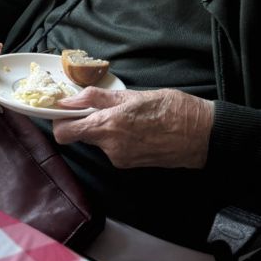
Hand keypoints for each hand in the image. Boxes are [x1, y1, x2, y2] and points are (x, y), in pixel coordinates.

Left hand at [52, 87, 213, 168]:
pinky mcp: (130, 165)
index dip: (59, 121)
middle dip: (85, 122)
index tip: (64, 110)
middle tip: (101, 106)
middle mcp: (110, 147)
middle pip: (80, 136)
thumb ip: (97, 98)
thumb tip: (69, 100)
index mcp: (108, 126)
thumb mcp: (132, 95)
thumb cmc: (171, 108)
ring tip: (129, 115)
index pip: (64, 133)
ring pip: (99, 141)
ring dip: (105, 129)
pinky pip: (113, 149)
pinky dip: (118, 138)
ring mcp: (120, 159)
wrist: (202, 134)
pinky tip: (137, 128)